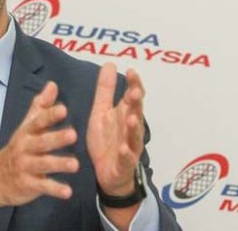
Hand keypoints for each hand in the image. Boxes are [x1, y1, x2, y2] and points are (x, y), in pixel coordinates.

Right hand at [0, 82, 78, 205]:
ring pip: (43, 164)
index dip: (50, 115)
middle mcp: (25, 148)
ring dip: (59, 164)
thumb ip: (42, 106)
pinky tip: (68, 192)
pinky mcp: (28, 185)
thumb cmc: (19, 148)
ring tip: (75, 165)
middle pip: (42, 142)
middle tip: (73, 134)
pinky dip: (55, 189)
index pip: (38, 121)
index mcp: (27, 132)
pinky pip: (42, 187)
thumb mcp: (27, 125)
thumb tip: (53, 84)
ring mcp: (25, 167)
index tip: (63, 109)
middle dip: (57, 138)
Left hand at [87, 63, 144, 195]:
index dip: (134, 84)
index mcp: (125, 114)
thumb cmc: (106, 140)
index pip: (132, 96)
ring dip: (134, 127)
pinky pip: (127, 158)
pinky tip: (124, 149)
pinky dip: (127, 154)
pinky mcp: (124, 163)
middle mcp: (130, 128)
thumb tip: (109, 63)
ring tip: (132, 118)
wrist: (107, 173)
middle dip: (136, 104)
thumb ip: (105, 90)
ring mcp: (130, 146)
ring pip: (135, 135)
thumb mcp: (101, 112)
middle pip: (136, 113)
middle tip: (134, 92)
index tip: (131, 71)